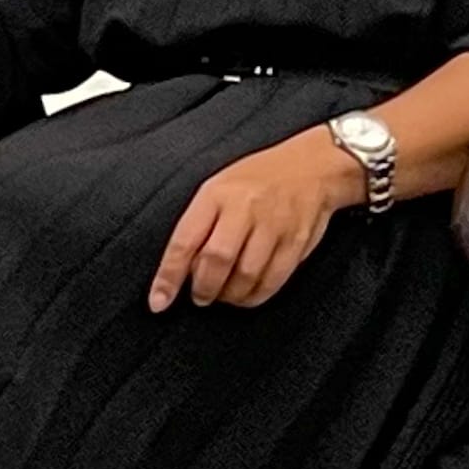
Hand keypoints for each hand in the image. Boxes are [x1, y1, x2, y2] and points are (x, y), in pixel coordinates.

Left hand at [150, 130, 358, 311]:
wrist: (310, 167)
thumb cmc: (254, 180)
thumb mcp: (217, 187)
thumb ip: (200, 224)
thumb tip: (182, 268)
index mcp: (216, 194)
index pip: (185, 240)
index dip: (169, 275)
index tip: (158, 301)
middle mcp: (244, 209)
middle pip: (218, 260)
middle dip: (203, 288)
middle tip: (199, 297)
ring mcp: (273, 226)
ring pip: (246, 275)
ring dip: (230, 295)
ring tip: (222, 295)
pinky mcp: (296, 243)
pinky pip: (274, 280)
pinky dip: (256, 295)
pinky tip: (246, 295)